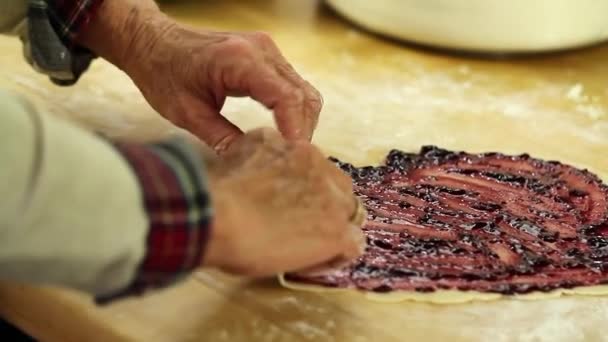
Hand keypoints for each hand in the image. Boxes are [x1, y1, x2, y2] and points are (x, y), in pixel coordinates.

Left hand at [78, 0, 321, 151]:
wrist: (153, 42)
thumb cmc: (163, 72)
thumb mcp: (187, 114)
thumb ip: (222, 139)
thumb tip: (252, 163)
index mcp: (240, 60)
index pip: (286, 98)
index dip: (295, 130)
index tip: (294, 158)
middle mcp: (261, 50)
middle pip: (303, 95)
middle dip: (302, 131)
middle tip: (292, 163)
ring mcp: (267, 50)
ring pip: (303, 91)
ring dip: (301, 122)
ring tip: (288, 151)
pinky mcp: (266, 56)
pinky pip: (292, 86)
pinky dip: (293, 111)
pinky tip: (283, 132)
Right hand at [202, 128, 364, 276]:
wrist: (217, 215)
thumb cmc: (216, 191)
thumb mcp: (239, 154)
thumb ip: (259, 156)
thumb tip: (259, 167)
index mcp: (297, 148)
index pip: (315, 168)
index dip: (304, 189)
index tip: (286, 204)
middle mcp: (321, 166)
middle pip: (337, 188)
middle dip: (322, 205)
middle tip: (298, 225)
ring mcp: (332, 199)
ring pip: (349, 214)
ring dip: (331, 229)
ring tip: (306, 248)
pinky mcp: (337, 231)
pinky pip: (353, 245)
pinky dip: (335, 256)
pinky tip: (313, 263)